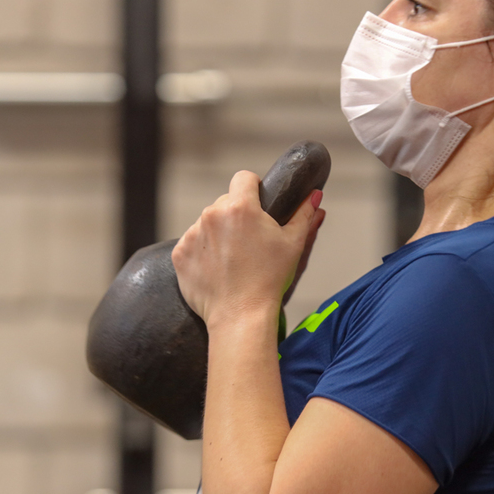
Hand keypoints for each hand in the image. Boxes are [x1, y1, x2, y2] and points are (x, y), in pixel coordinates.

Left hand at [172, 170, 323, 329]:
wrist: (240, 316)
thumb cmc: (269, 280)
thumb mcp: (293, 244)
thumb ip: (303, 214)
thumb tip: (314, 195)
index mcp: (241, 207)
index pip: (243, 178)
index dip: (252, 187)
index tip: (257, 201)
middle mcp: (212, 215)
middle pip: (224, 202)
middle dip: (236, 215)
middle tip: (248, 240)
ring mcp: (192, 234)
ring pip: (207, 223)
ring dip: (217, 233)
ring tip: (232, 258)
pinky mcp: (179, 253)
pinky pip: (192, 243)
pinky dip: (201, 252)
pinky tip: (216, 268)